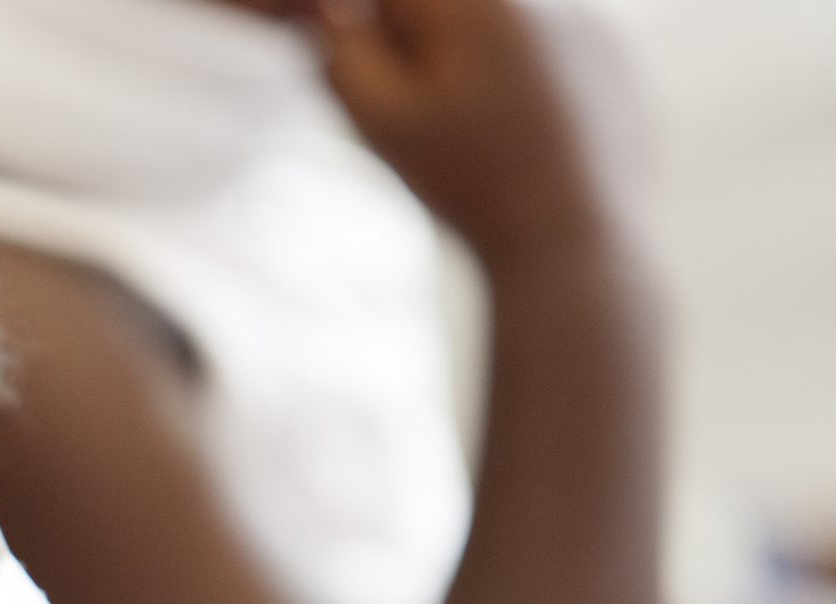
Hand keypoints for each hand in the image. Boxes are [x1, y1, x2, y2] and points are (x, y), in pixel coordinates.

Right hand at [309, 0, 651, 264]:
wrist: (573, 242)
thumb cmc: (470, 186)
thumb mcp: (382, 121)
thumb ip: (344, 51)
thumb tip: (332, 11)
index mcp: (472, 2)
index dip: (368, 27)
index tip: (366, 66)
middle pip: (446, 6)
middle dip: (421, 44)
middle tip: (424, 113)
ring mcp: (583, 20)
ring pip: (494, 25)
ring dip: (468, 59)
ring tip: (474, 131)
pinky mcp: (611, 54)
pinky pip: (544, 45)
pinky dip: (520, 75)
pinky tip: (516, 133)